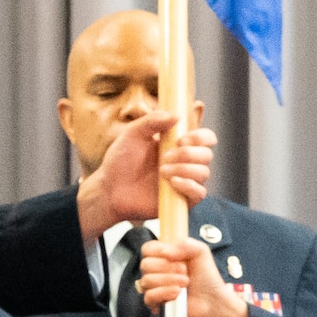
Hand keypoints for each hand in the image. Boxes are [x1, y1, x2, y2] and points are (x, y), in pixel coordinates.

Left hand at [77, 113, 218, 238]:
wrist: (110, 189)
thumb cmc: (121, 161)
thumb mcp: (133, 134)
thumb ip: (153, 120)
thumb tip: (177, 115)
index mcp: (178, 144)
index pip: (205, 137)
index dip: (201, 136)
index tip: (182, 139)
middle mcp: (185, 162)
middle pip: (207, 154)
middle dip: (189, 153)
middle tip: (166, 156)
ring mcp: (185, 181)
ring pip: (204, 172)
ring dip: (185, 169)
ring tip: (162, 171)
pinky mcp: (182, 200)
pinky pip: (199, 193)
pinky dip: (189, 186)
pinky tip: (172, 182)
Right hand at [138, 237, 248, 316]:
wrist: (212, 300)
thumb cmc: (206, 278)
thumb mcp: (200, 252)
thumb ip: (185, 244)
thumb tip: (166, 252)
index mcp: (163, 257)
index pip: (147, 249)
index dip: (157, 250)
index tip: (171, 255)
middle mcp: (156, 272)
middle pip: (145, 264)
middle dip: (167, 267)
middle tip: (185, 271)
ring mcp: (154, 288)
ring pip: (147, 280)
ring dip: (168, 280)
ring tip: (185, 283)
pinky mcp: (156, 304)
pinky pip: (149, 296)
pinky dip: (164, 293)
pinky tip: (177, 293)